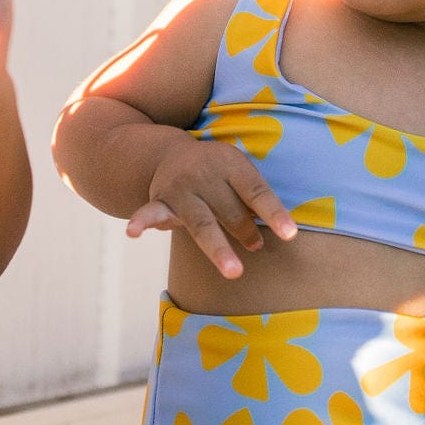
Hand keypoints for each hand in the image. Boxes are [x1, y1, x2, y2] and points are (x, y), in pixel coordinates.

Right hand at [126, 139, 296, 278]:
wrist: (170, 154)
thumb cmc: (218, 174)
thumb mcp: (239, 174)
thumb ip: (253, 203)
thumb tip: (276, 239)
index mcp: (230, 164)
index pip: (255, 191)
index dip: (273, 212)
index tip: (290, 234)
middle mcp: (204, 174)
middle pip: (228, 209)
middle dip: (244, 231)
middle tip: (258, 248)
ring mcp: (181, 189)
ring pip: (201, 222)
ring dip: (218, 247)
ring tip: (234, 271)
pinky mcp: (160, 201)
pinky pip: (150, 212)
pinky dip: (141, 221)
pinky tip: (133, 232)